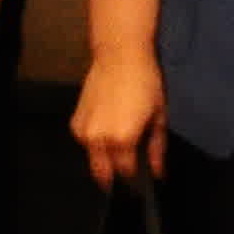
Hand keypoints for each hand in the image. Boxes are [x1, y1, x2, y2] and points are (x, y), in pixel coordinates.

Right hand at [72, 51, 170, 191]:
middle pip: (103, 173)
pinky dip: (95, 142)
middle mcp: (99, 140)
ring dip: (104, 159)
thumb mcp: (159, 114)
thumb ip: (157, 147)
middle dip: (114, 175)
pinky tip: (106, 128)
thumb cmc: (146, 83)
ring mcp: (83, 133)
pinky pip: (85, 143)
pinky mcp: (74, 124)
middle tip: (126, 168)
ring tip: (118, 144)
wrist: (120, 57)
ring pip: (92, 159)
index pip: (125, 172)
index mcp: (122, 139)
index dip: (134, 176)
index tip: (140, 176)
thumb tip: (158, 172)